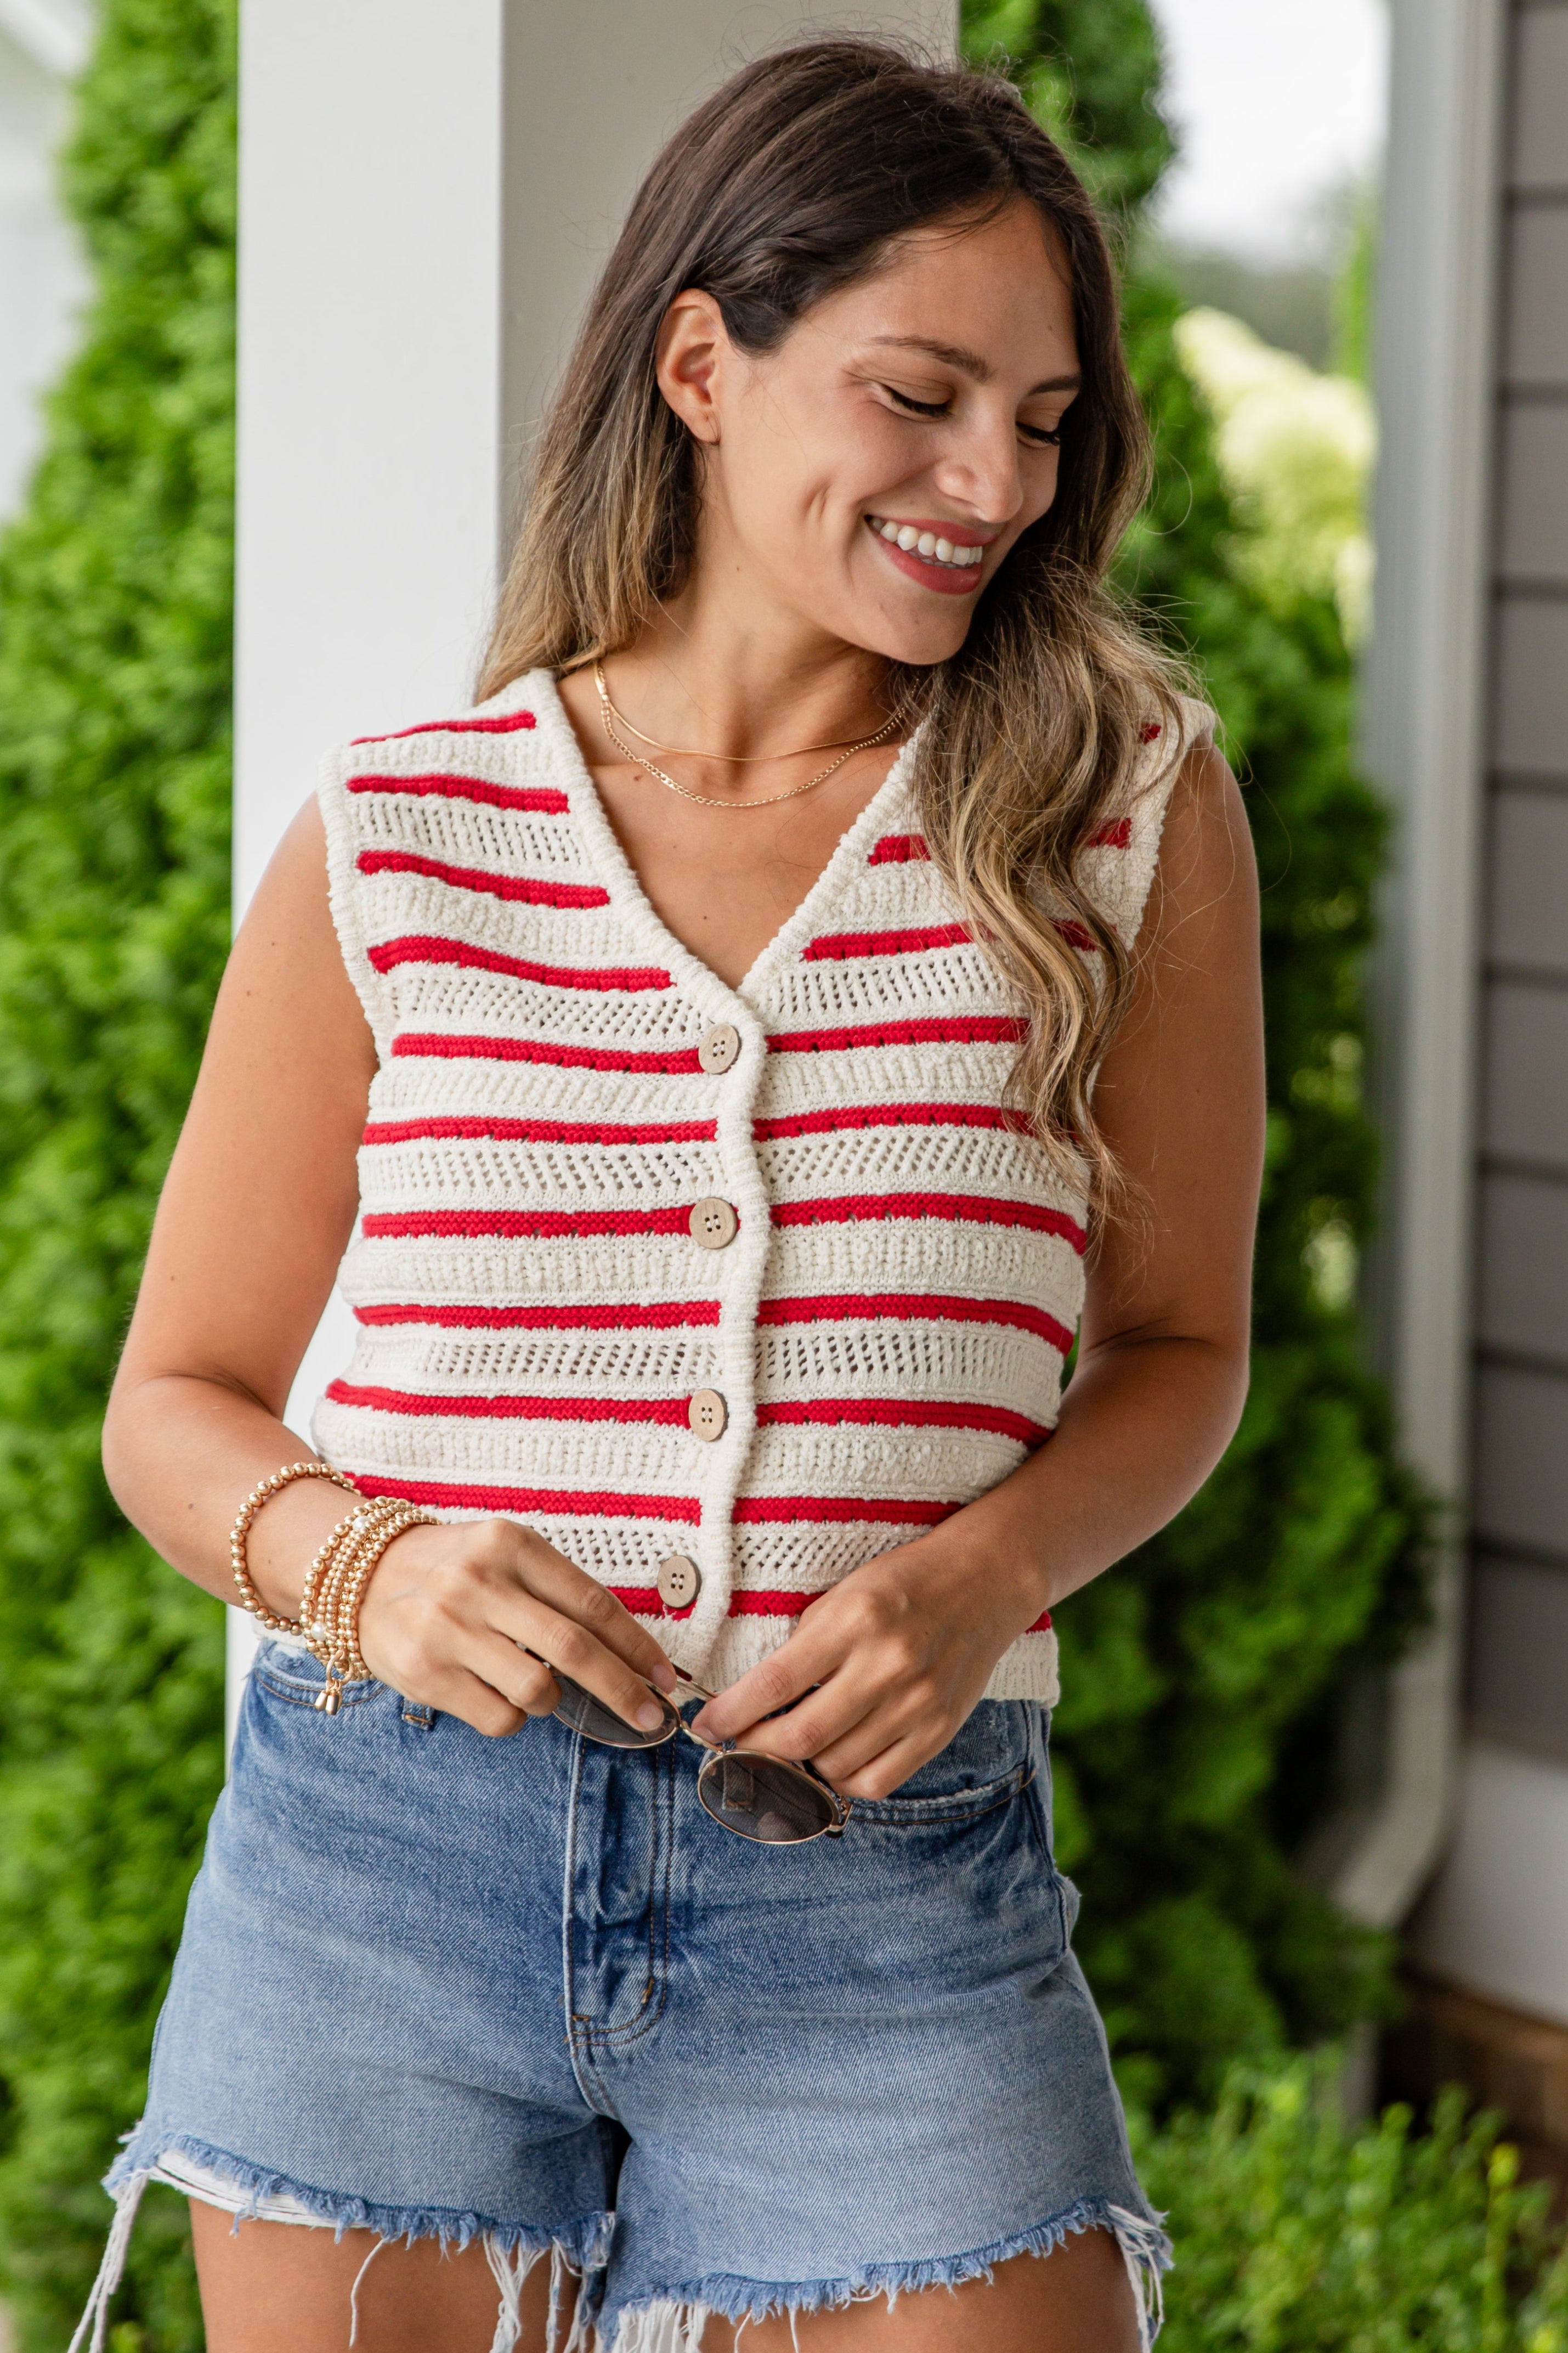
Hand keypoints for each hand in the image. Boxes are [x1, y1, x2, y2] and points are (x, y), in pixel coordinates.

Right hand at [355, 1516, 676, 1738]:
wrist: (360, 1578)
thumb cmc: (454, 1570)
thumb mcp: (504, 1555)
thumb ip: (557, 1592)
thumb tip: (629, 1653)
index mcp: (510, 1544)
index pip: (591, 1602)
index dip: (636, 1646)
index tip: (664, 1677)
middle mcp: (478, 1582)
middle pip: (573, 1649)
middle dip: (622, 1689)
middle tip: (649, 1716)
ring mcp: (448, 1629)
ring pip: (537, 1689)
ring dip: (554, 1702)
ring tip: (539, 1687)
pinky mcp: (425, 1672)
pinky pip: (499, 1716)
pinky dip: (514, 1717)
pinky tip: (496, 1693)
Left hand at [689, 1534, 1047, 1798]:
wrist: (984, 1581)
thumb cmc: (903, 1583)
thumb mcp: (845, 1594)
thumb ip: (804, 1646)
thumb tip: (753, 1701)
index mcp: (856, 1620)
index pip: (776, 1682)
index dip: (732, 1713)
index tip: (705, 1726)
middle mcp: (888, 1665)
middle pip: (801, 1736)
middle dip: (755, 1748)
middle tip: (737, 1743)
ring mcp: (918, 1703)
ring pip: (835, 1764)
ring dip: (798, 1765)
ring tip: (786, 1747)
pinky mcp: (940, 1730)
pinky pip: (877, 1780)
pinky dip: (842, 1779)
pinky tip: (831, 1760)